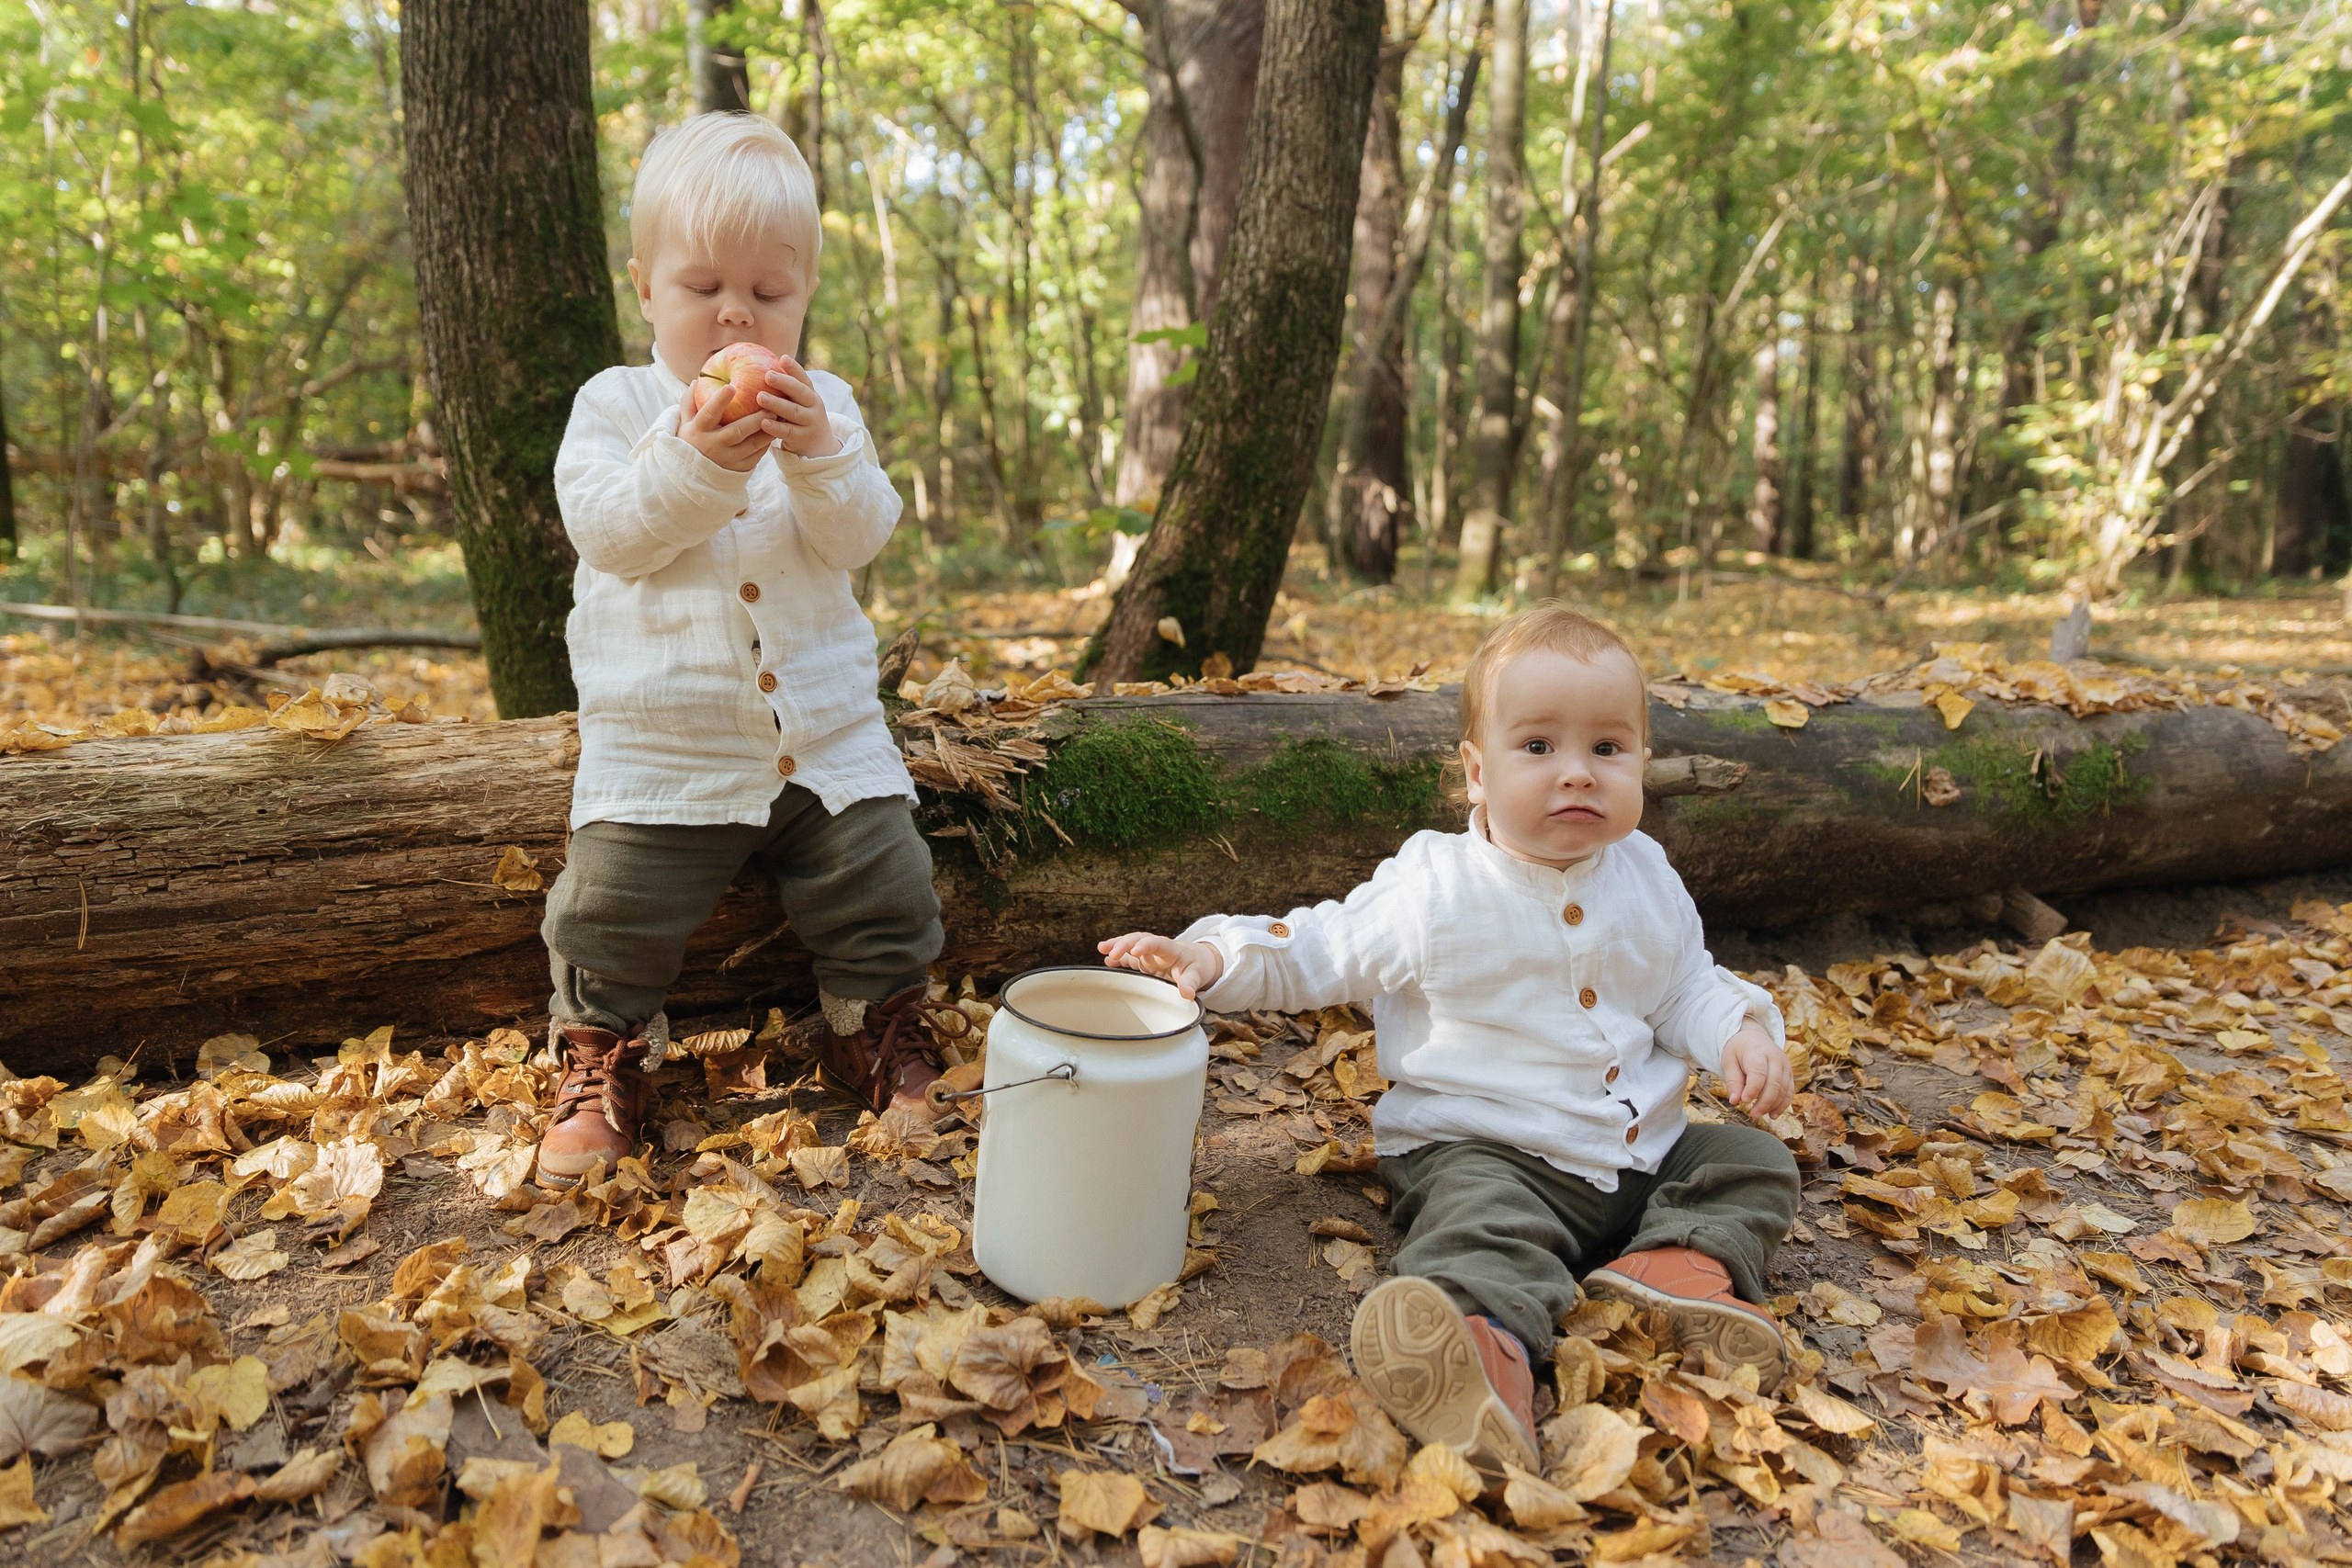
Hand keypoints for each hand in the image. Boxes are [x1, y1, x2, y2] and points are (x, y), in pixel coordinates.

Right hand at [676, 378, 775, 472]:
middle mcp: (713, 446)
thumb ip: (689, 401)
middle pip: (738, 431)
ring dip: (767, 431)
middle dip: (756, 419)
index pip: (709, 414)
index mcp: (699, 431)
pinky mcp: (739, 469)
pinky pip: (757, 455)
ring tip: (779, 417)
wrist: (693, 474)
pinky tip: (775, 431)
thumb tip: (698, 380)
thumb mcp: (685, 422)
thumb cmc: (691, 440)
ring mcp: (727, 459)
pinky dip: (766, 443)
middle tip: (770, 407)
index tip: (731, 387)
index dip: (719, 401)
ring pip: (752, 445)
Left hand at [758, 356, 839, 457]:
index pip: (803, 379)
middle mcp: (814, 406)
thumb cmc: (801, 418)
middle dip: (784, 383)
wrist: (820, 446)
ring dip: (777, 404)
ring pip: (794, 411)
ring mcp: (810, 423)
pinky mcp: (803, 439)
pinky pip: (788, 432)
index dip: (794, 368)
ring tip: (760, 397)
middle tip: (767, 375)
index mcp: (811, 394)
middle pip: (800, 392)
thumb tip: (764, 366)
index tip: (782, 358)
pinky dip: (776, 427)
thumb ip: (787, 389)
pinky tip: (763, 422)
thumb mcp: (800, 403)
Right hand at [1098, 932, 1224, 999]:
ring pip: (1131, 944)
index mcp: (1171, 949)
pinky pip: (1128, 957)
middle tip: (1111, 952)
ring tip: (1101, 948)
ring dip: (1117, 945)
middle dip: (1124, 944)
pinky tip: (1106, 960)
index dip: (1145, 945)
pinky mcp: (1143, 961)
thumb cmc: (1196, 966)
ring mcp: (1149, 954)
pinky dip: (1117, 957)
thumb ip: (1191, 983)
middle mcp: (1157, 949)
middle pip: (1139, 939)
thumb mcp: (1197, 974)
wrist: (1196, 960)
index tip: (1134, 951)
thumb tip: (1187, 994)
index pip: (1157, 943)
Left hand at [1720, 1023, 1793, 1117]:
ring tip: (1759, 1114)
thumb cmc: (1739, 1050)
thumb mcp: (1729, 1061)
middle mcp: (1775, 1057)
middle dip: (1764, 1102)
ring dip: (1773, 1105)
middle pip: (1774, 1083)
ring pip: (1784, 1089)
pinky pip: (1790, 1091)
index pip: (1758, 1072)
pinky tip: (1772, 1114)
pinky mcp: (1789, 1073)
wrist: (1754, 1037)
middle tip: (1753, 1114)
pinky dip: (1782, 1104)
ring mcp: (1785, 1065)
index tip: (1744, 1101)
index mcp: (1757, 1051)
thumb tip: (1735, 1101)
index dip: (1752, 1089)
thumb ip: (1732, 1081)